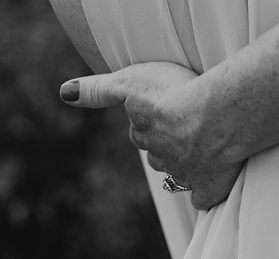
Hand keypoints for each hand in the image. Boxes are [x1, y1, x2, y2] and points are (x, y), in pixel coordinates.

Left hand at [61, 61, 242, 210]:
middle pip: (159, 155)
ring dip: (186, 164)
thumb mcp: (129, 81)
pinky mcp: (211, 186)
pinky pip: (204, 196)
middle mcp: (162, 157)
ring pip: (181, 173)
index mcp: (143, 133)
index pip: (140, 131)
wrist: (214, 116)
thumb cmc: (173, 92)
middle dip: (164, 146)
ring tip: (200, 149)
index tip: (158, 115)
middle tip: (180, 132)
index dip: (148, 123)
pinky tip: (210, 185)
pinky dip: (206, 192)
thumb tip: (64, 92)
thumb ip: (97, 90)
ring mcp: (186, 174)